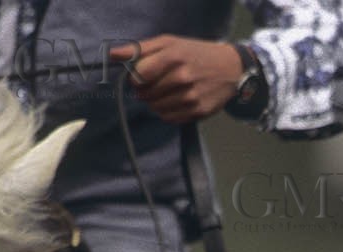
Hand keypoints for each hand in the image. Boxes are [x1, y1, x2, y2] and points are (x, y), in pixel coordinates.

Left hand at [109, 36, 243, 123]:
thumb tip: (112, 55)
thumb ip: (140, 49)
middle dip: (144, 91)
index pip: (139, 75)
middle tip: (154, 85)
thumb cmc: (195, 53)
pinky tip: (174, 102)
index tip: (140, 76)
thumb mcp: (169, 42)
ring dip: (154, 103)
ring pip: (156, 108)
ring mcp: (191, 97)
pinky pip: (169, 118)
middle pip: (146, 94)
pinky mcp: (198, 112)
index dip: (135, 78)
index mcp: (173, 56)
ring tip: (165, 93)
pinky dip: (166, 112)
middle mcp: (182, 77)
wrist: (230, 69)